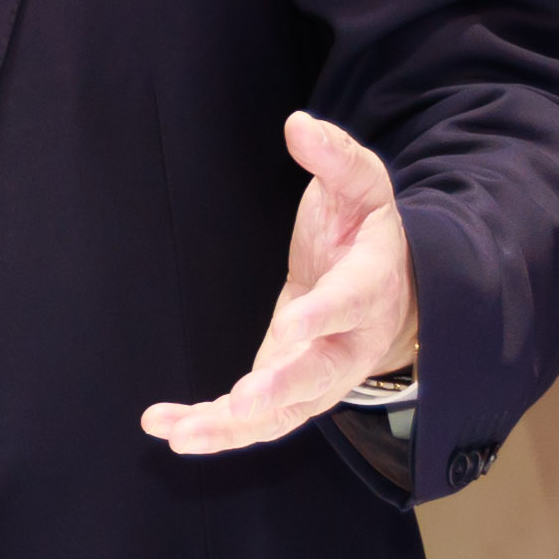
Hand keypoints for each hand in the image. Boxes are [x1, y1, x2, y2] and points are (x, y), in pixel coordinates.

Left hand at [143, 113, 419, 455]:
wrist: (394, 286)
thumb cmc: (368, 230)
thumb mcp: (361, 185)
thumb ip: (336, 158)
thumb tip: (299, 124)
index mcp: (370, 287)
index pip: (350, 303)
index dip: (323, 315)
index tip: (292, 321)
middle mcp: (351, 343)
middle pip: (321, 376)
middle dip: (282, 391)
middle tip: (242, 401)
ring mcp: (321, 375)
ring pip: (284, 414)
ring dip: (231, 428)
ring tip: (176, 433)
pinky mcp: (290, 391)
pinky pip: (256, 421)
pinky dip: (213, 430)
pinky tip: (165, 427)